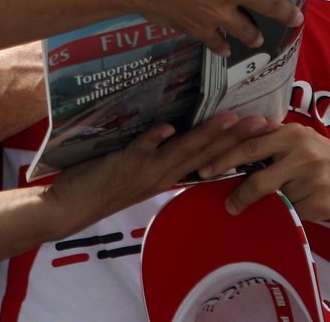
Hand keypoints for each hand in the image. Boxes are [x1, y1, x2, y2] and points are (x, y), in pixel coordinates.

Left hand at [44, 113, 274, 236]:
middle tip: (261, 122)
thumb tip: (173, 135)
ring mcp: (144, 172)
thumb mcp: (136, 175)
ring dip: (205, 135)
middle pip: (204, 155)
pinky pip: (141, 151)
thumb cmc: (100, 187)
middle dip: (234, 137)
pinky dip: (154, 139)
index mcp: (166, 177)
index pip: (208, 160)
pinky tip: (168, 127)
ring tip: (228, 119)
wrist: (68, 209)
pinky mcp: (122, 166)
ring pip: (181, 152)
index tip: (258, 130)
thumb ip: (156, 157)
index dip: (234, 145)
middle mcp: (161, 176)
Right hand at [106, 0, 328, 56]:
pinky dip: (222, 44)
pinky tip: (223, 45)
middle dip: (288, 13)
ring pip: (250, 31)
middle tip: (295, 16)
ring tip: (257, 38)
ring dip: (256, 35)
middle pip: (276, 6)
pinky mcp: (201, 28)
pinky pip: (219, 43)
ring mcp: (220, 12)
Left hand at [196, 122, 329, 221]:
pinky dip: (287, 211)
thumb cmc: (315, 153)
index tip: (203, 171)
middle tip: (228, 204)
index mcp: (290, 135)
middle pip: (260, 181)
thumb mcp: (293, 137)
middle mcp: (302, 156)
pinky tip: (297, 202)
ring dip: (269, 203)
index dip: (223, 160)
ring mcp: (313, 182)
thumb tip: (223, 149)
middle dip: (239, 195)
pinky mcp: (320, 205)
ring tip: (278, 198)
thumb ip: (266, 141)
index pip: (249, 148)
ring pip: (275, 200)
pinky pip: (291, 213)